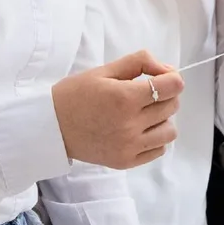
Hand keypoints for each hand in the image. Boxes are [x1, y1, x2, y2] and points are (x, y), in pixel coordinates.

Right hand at [53, 50, 182, 169]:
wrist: (51, 126)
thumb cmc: (76, 94)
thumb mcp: (105, 70)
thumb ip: (139, 62)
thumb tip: (167, 69)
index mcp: (125, 97)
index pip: (172, 86)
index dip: (171, 78)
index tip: (162, 78)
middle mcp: (130, 124)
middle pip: (172, 106)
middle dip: (165, 95)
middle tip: (147, 93)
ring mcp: (129, 146)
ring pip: (170, 131)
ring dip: (163, 119)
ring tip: (144, 114)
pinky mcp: (126, 161)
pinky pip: (159, 149)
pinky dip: (155, 138)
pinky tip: (139, 130)